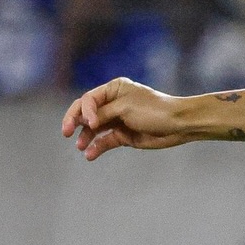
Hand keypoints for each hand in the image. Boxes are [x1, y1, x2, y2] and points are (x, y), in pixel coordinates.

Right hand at [62, 79, 197, 161]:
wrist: (177, 125)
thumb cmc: (154, 110)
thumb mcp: (125, 109)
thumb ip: (103, 114)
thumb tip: (85, 122)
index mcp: (113, 89)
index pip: (88, 99)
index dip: (83, 111)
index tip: (89, 123)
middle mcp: (113, 103)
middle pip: (87, 113)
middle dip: (76, 122)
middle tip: (66, 133)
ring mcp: (118, 120)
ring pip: (95, 129)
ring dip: (86, 137)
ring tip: (80, 147)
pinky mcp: (124, 135)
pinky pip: (106, 141)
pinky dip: (98, 147)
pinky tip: (90, 154)